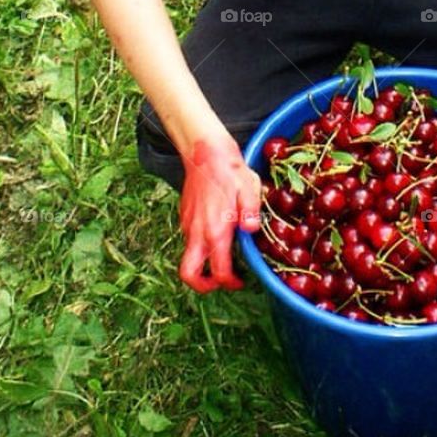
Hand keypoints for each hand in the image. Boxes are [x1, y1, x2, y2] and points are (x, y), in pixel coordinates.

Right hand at [178, 131, 263, 292]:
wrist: (204, 150)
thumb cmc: (229, 169)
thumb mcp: (249, 188)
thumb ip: (251, 212)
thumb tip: (251, 231)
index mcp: (215, 231)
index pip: (218, 271)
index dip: (230, 283)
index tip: (240, 282)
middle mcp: (197, 232)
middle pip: (188, 274)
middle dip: (203, 286)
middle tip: (220, 282)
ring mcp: (187, 225)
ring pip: (188, 258)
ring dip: (203, 264)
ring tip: (223, 255)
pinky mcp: (184, 216)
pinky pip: (189, 240)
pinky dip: (200, 247)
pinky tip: (217, 233)